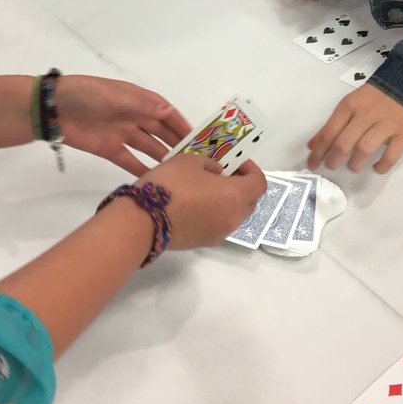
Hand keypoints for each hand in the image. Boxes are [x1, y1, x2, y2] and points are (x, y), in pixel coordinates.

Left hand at [55, 76, 189, 176]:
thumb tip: (168, 113)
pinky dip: (142, 169)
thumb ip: (141, 106)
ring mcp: (121, 133)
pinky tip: (156, 180)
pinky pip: (129, 160)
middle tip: (195, 160)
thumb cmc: (85, 95)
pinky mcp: (109, 149)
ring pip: (148, 146)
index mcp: (136, 99)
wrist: (52, 109)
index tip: (199, 138)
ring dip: (163, 157)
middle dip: (177, 142)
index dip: (181, 124)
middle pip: (160, 131)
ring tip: (181, 172)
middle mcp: (133, 116)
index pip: (165, 112)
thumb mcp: (114, 96)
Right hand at [142, 156, 266, 249]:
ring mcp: (219, 234)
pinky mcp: (203, 243)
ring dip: (227, 200)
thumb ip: (210, 164)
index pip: (259, 183)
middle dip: (241, 185)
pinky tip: (194, 204)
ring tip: (205, 188)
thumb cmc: (171, 185)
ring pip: (233, 215)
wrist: (142, 222)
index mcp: (236, 196)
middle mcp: (233, 218)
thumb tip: (218, 173)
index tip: (236, 161)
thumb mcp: (190, 161)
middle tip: (223, 173)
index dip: (252, 169)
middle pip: (250, 201)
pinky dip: (214, 213)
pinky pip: (218, 225)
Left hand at [307, 84, 402, 174]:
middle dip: (333, 159)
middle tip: (331, 166)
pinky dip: (382, 165)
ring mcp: (387, 124)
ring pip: (365, 149)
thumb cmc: (372, 99)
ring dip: (355, 163)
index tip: (312, 164)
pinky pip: (391, 156)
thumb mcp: (349, 105)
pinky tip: (376, 168)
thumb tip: (312, 146)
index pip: (330, 132)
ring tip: (353, 167)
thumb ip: (331, 125)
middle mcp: (366, 114)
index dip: (318, 152)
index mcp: (349, 105)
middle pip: (344, 142)